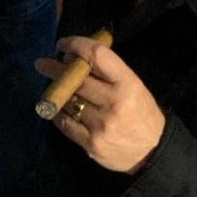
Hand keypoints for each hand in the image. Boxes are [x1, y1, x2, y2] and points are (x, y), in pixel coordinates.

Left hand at [35, 35, 164, 172]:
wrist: (153, 152)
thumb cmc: (141, 112)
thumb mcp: (133, 86)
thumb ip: (108, 72)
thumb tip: (74, 57)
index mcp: (128, 84)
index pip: (97, 55)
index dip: (76, 45)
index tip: (62, 45)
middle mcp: (113, 102)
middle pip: (76, 79)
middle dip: (56, 68)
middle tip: (43, 64)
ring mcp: (101, 124)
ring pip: (67, 100)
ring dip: (56, 91)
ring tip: (52, 86)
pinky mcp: (91, 143)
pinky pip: (64, 122)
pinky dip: (58, 112)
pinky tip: (57, 107)